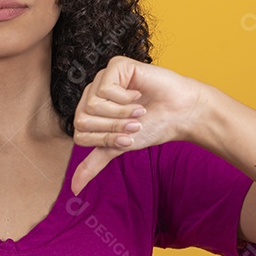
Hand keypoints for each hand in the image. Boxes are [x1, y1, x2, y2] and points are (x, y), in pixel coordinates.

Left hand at [70, 55, 205, 194]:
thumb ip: (95, 163)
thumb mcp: (118, 148)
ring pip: (93, 105)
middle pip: (84, 119)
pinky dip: (126, 99)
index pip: (80, 132)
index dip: (105, 139)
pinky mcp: (115, 66)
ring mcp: (103, 78)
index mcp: (89, 111)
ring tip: (139, 111)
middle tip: (135, 124)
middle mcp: (93, 93)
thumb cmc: (152, 127)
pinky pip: (106, 89)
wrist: (180, 114)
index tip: (128, 138)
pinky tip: (139, 94)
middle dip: (113, 128)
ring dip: (121, 114)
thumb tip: (74, 189)